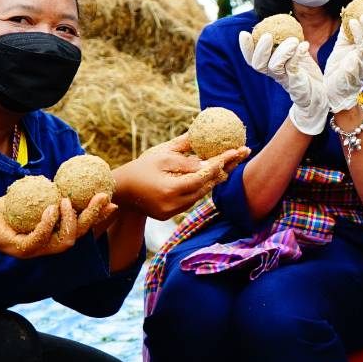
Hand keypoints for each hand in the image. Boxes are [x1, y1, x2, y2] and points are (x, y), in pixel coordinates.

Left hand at [0, 191, 113, 258]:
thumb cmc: (5, 209)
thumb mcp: (32, 196)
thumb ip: (50, 191)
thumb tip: (69, 175)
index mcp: (55, 233)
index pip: (83, 226)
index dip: (99, 216)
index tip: (111, 200)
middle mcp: (50, 245)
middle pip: (80, 234)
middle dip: (93, 217)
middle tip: (101, 197)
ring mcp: (37, 250)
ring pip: (65, 241)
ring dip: (70, 221)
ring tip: (67, 201)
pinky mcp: (22, 250)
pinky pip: (40, 238)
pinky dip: (48, 223)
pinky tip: (51, 208)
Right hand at [117, 134, 250, 219]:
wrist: (120, 191)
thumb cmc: (140, 167)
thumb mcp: (162, 154)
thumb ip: (185, 153)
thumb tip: (207, 146)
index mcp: (171, 189)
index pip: (204, 174)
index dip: (223, 161)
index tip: (238, 149)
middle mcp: (175, 204)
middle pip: (208, 185)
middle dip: (227, 167)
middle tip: (242, 152)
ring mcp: (173, 212)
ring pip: (202, 193)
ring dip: (217, 177)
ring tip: (234, 160)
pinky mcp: (171, 215)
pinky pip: (193, 198)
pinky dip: (203, 185)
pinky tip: (216, 173)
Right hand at [239, 30, 326, 133]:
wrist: (320, 94)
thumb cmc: (306, 73)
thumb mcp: (296, 55)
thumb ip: (288, 42)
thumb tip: (285, 21)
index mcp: (270, 67)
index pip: (252, 59)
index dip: (246, 48)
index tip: (243, 33)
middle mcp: (275, 74)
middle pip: (258, 65)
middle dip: (260, 49)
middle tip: (267, 35)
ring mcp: (285, 80)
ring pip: (275, 66)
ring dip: (282, 51)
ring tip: (293, 40)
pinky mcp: (297, 83)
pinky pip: (294, 68)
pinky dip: (298, 55)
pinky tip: (304, 45)